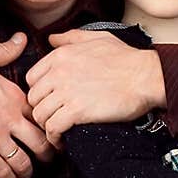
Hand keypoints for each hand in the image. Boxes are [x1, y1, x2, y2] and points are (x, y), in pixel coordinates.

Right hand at [0, 34, 52, 177]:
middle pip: (41, 142)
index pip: (42, 116)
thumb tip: (21, 38)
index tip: (52, 133)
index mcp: (14, 96)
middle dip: (48, 153)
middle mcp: (10, 118)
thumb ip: (6, 51)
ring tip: (28, 175)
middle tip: (49, 160)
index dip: (50, 127)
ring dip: (28, 170)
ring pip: (24, 161)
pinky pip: (2, 171)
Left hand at [26, 29, 165, 144]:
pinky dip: (55, 137)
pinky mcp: (77, 111)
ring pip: (40, 115)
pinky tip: (62, 140)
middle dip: (41, 110)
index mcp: (61, 56)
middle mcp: (59, 73)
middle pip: (33, 99)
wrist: (145, 76)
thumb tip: (51, 39)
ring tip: (57, 131)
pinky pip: (53, 128)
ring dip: (47, 126)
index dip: (39, 92)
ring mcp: (66, 92)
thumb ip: (70, 38)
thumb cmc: (126, 59)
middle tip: (52, 118)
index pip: (32, 78)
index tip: (48, 101)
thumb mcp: (96, 38)